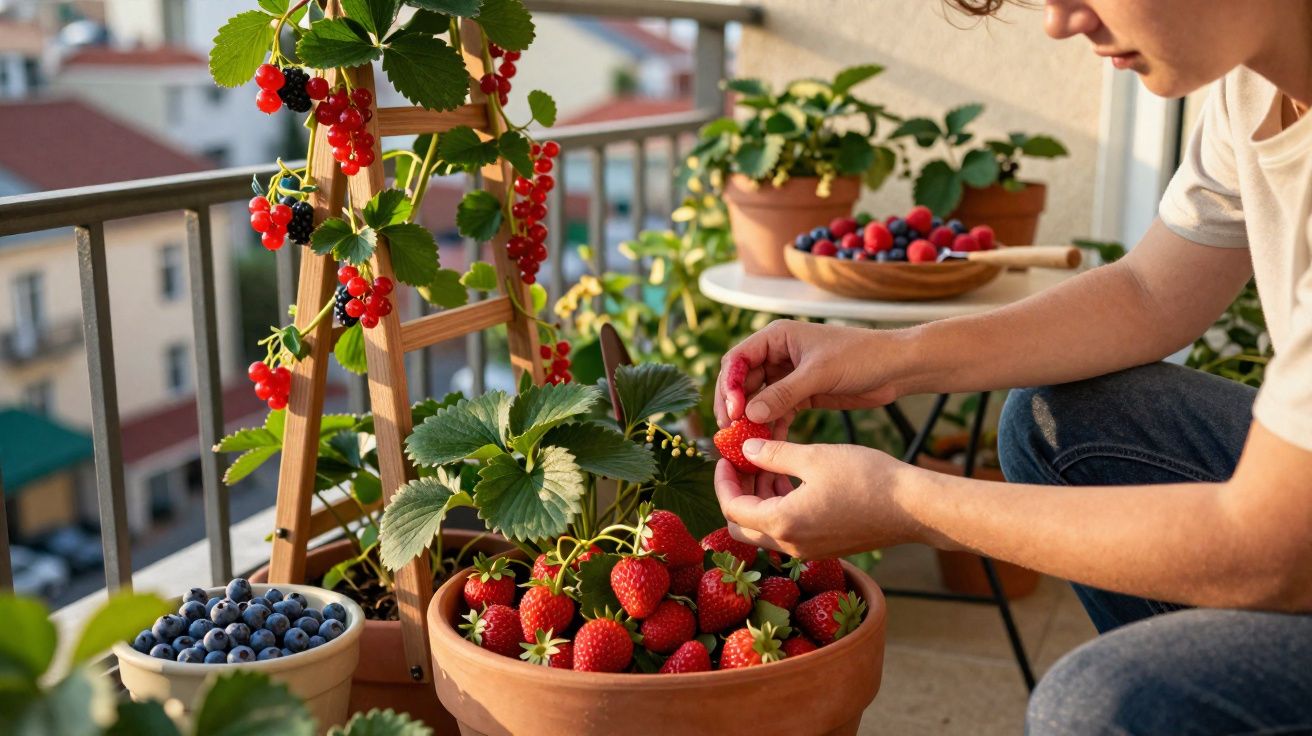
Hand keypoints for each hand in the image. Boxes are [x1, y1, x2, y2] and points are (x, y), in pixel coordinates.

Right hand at [713, 320, 904, 428]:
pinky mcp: (801, 395)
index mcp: (776, 338)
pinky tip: (768, 443)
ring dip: (751, 420)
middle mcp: (777, 355)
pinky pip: (777, 412)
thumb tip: (749, 414)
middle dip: (735, 406)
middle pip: (743, 382)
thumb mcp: (818, 373)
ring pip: (758, 400)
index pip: (738, 360)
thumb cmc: (859, 356)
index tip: (733, 411)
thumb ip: (783, 394)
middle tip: (730, 431)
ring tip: (745, 442)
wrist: (895, 368)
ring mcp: (788, 376)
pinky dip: (771, 426)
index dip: (730, 385)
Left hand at [713, 438, 925, 558]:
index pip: (732, 508)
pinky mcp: (825, 547)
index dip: (723, 481)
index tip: (725, 458)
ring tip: (768, 465)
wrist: (913, 507)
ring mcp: (808, 550)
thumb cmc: (866, 478)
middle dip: (736, 495)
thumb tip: (745, 450)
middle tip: (741, 465)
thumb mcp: (814, 457)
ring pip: (765, 530)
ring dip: (759, 500)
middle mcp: (791, 544)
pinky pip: (789, 532)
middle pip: (742, 527)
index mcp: (782, 523)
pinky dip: (781, 508)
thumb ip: (773, 455)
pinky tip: (792, 480)